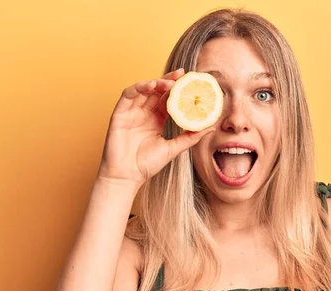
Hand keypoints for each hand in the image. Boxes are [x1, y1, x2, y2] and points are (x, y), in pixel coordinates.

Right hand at [97, 68, 215, 186]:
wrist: (126, 177)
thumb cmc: (147, 165)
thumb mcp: (174, 148)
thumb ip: (191, 137)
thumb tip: (211, 127)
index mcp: (156, 120)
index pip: (168, 100)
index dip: (178, 90)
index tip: (191, 82)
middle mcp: (144, 114)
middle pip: (157, 91)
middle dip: (169, 81)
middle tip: (183, 74)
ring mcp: (131, 113)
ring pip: (144, 90)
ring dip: (156, 82)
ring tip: (170, 82)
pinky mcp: (119, 114)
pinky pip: (128, 95)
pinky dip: (139, 87)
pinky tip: (151, 85)